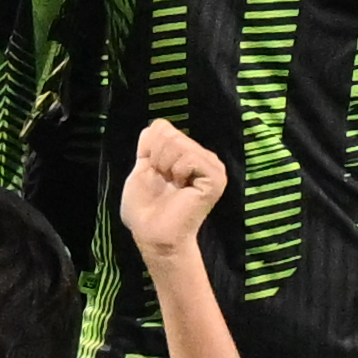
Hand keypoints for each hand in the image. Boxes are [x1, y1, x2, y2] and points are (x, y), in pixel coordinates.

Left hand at [118, 116, 228, 256]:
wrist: (152, 232)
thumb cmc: (145, 207)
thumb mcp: (141, 169)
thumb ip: (149, 146)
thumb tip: (157, 125)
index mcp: (186, 154)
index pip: (162, 126)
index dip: (149, 149)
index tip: (154, 172)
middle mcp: (202, 156)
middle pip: (169, 133)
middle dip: (156, 158)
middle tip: (164, 181)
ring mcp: (212, 166)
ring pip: (178, 142)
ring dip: (166, 166)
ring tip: (173, 184)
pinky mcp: (216, 177)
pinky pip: (191, 157)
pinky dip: (178, 171)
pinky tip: (182, 187)